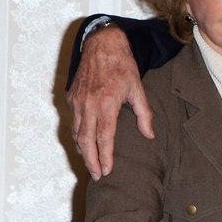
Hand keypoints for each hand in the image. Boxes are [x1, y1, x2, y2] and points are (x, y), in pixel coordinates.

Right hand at [67, 25, 152, 179]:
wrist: (102, 45)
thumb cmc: (122, 65)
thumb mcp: (138, 88)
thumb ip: (144, 114)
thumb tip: (149, 135)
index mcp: (106, 103)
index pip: (104, 138)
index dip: (105, 157)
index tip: (107, 171)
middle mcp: (88, 104)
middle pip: (85, 141)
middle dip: (90, 161)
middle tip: (96, 176)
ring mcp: (77, 101)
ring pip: (76, 133)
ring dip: (83, 151)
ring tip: (91, 163)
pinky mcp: (71, 97)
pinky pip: (73, 122)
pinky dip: (78, 135)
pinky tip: (85, 142)